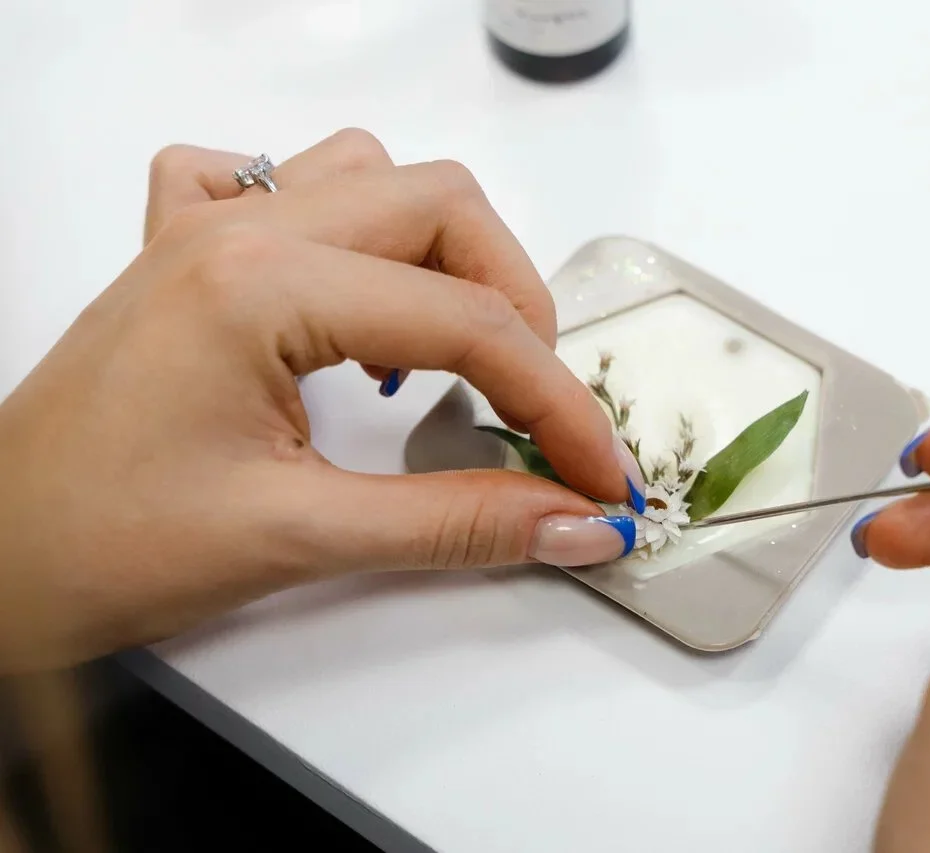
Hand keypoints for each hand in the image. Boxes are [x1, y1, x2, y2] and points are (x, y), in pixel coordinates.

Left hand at [0, 129, 644, 671]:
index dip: (555, 400)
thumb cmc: (101, 547)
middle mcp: (237, 226)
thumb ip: (457, 524)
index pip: (464, 321)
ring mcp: (206, 227)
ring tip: (448, 350)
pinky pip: (284, 182)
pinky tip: (344, 297)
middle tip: (535, 405)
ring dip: (441, 252)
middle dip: (516, 303)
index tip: (597, 471)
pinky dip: (347, 225)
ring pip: (376, 176)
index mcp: (259, 281)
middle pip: (441, 206)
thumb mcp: (297, 537)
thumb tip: (576, 523)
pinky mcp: (187, 251)